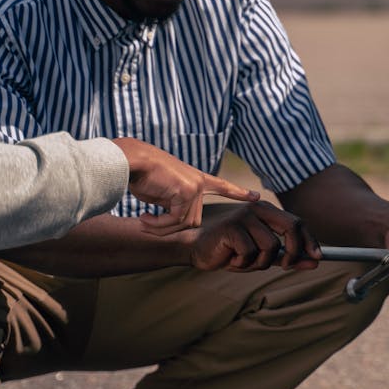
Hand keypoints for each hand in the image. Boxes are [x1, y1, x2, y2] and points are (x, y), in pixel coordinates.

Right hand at [111, 139, 259, 232]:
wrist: (132, 161)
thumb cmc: (142, 176)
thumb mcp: (163, 192)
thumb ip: (176, 204)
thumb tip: (180, 222)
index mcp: (196, 178)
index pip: (222, 186)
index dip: (238, 192)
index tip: (256, 197)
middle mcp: (199, 182)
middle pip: (194, 220)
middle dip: (170, 226)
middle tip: (148, 224)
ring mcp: (196, 185)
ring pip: (186, 223)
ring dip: (162, 227)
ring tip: (144, 220)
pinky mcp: (188, 190)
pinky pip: (176, 220)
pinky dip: (158, 225)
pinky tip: (144, 218)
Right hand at [189, 200, 321, 271]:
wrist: (198, 250)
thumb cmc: (232, 252)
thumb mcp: (264, 256)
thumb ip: (288, 257)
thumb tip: (315, 262)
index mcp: (267, 211)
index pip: (298, 222)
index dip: (311, 240)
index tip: (318, 257)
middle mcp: (258, 208)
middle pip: (291, 227)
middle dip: (295, 251)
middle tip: (286, 266)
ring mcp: (244, 216)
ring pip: (271, 246)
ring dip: (261, 262)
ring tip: (245, 261)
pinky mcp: (232, 227)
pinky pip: (251, 252)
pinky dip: (244, 263)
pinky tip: (232, 259)